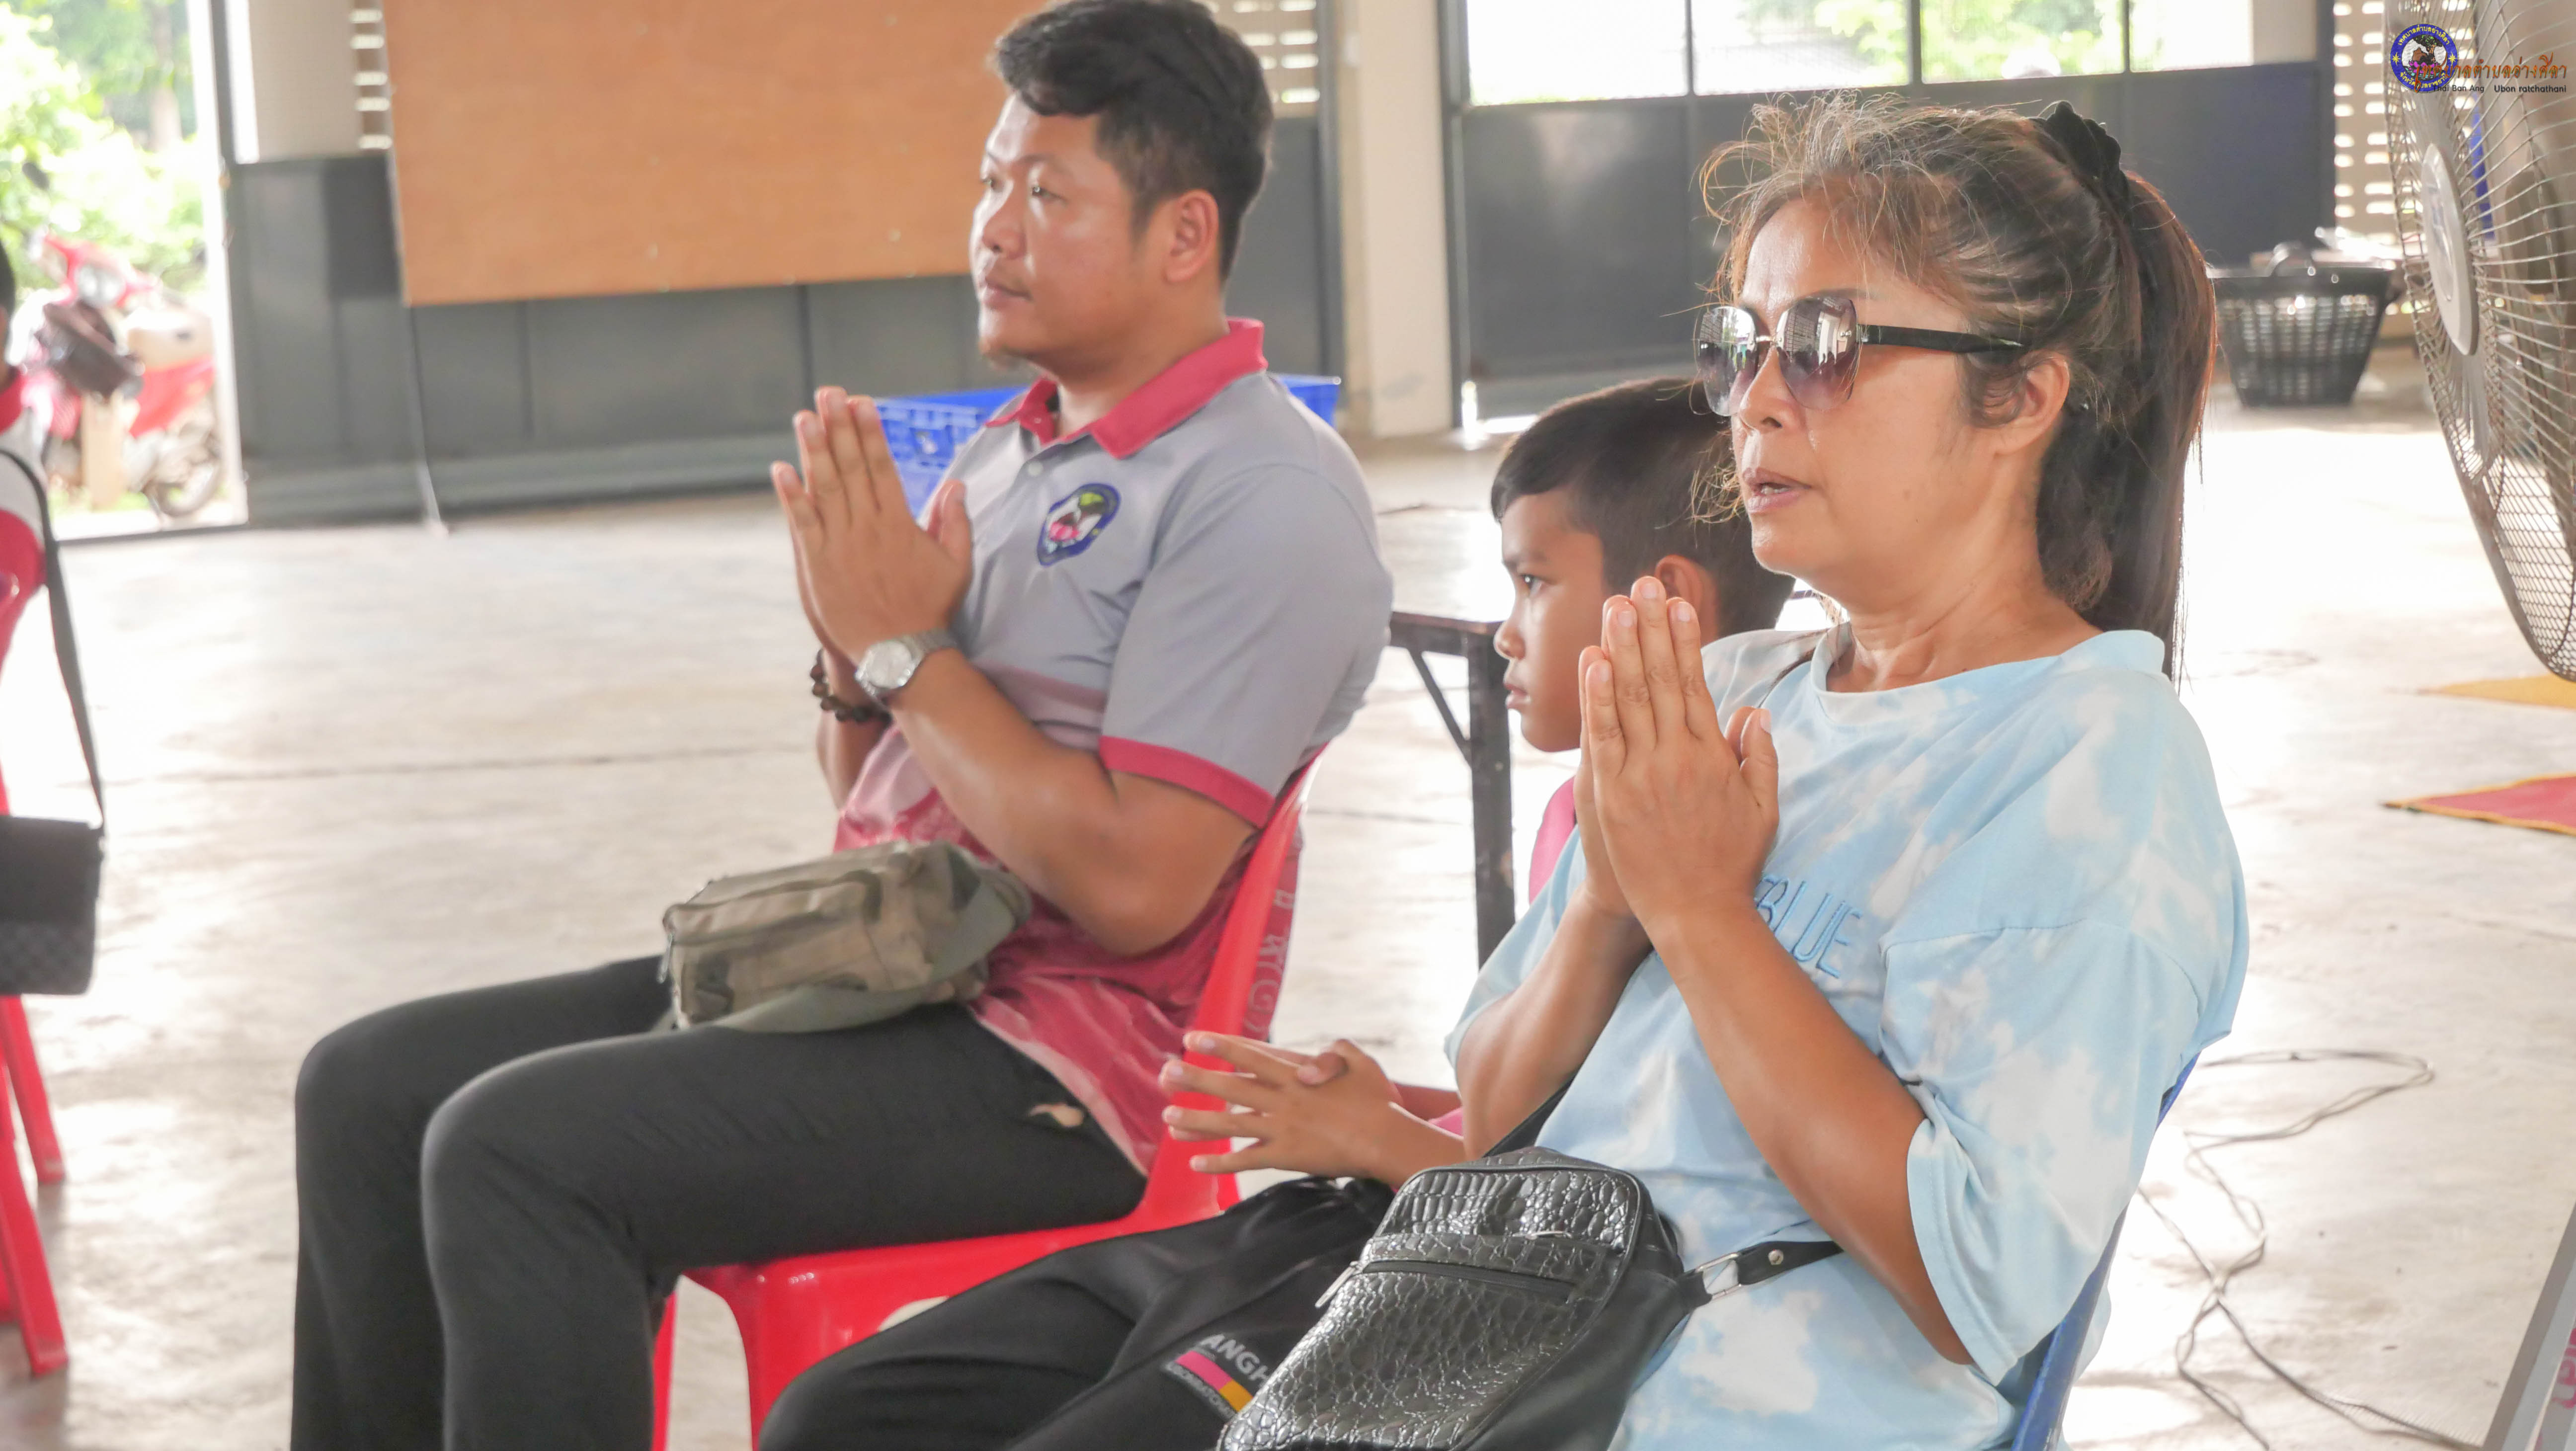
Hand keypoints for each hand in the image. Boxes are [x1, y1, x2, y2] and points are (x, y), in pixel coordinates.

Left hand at [771, 389, 973, 660]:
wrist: (900, 653)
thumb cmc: (930, 609)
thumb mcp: (956, 565)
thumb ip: (954, 522)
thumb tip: (956, 486)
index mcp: (900, 523)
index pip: (882, 466)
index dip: (870, 431)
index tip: (861, 402)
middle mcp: (868, 527)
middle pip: (852, 467)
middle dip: (839, 427)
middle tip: (829, 393)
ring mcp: (841, 545)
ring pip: (825, 487)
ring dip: (814, 449)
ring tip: (805, 416)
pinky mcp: (818, 564)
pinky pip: (802, 523)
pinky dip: (791, 496)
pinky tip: (781, 469)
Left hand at [1159, 1033, 1463, 1185]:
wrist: (1386, 1139)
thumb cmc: (1378, 1099)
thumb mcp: (1360, 1061)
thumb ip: (1335, 1051)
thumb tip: (1311, 1061)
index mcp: (1297, 1074)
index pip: (1251, 1057)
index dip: (1220, 1047)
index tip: (1193, 1040)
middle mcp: (1283, 1099)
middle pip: (1231, 1087)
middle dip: (1196, 1079)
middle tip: (1166, 1073)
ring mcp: (1281, 1129)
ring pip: (1231, 1124)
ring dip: (1197, 1121)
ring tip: (1168, 1117)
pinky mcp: (1286, 1156)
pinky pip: (1246, 1159)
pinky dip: (1221, 1161)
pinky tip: (1196, 1162)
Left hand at [1581, 576, 1779, 937]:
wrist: (1696, 914)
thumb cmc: (1730, 864)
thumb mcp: (1762, 810)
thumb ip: (1759, 758)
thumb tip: (1754, 712)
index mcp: (1712, 756)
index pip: (1695, 683)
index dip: (1684, 640)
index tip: (1678, 604)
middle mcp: (1677, 756)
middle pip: (1661, 679)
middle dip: (1651, 628)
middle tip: (1641, 585)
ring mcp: (1643, 774)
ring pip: (1630, 698)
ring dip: (1622, 648)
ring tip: (1615, 606)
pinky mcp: (1613, 795)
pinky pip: (1603, 736)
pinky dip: (1597, 697)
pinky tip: (1593, 661)